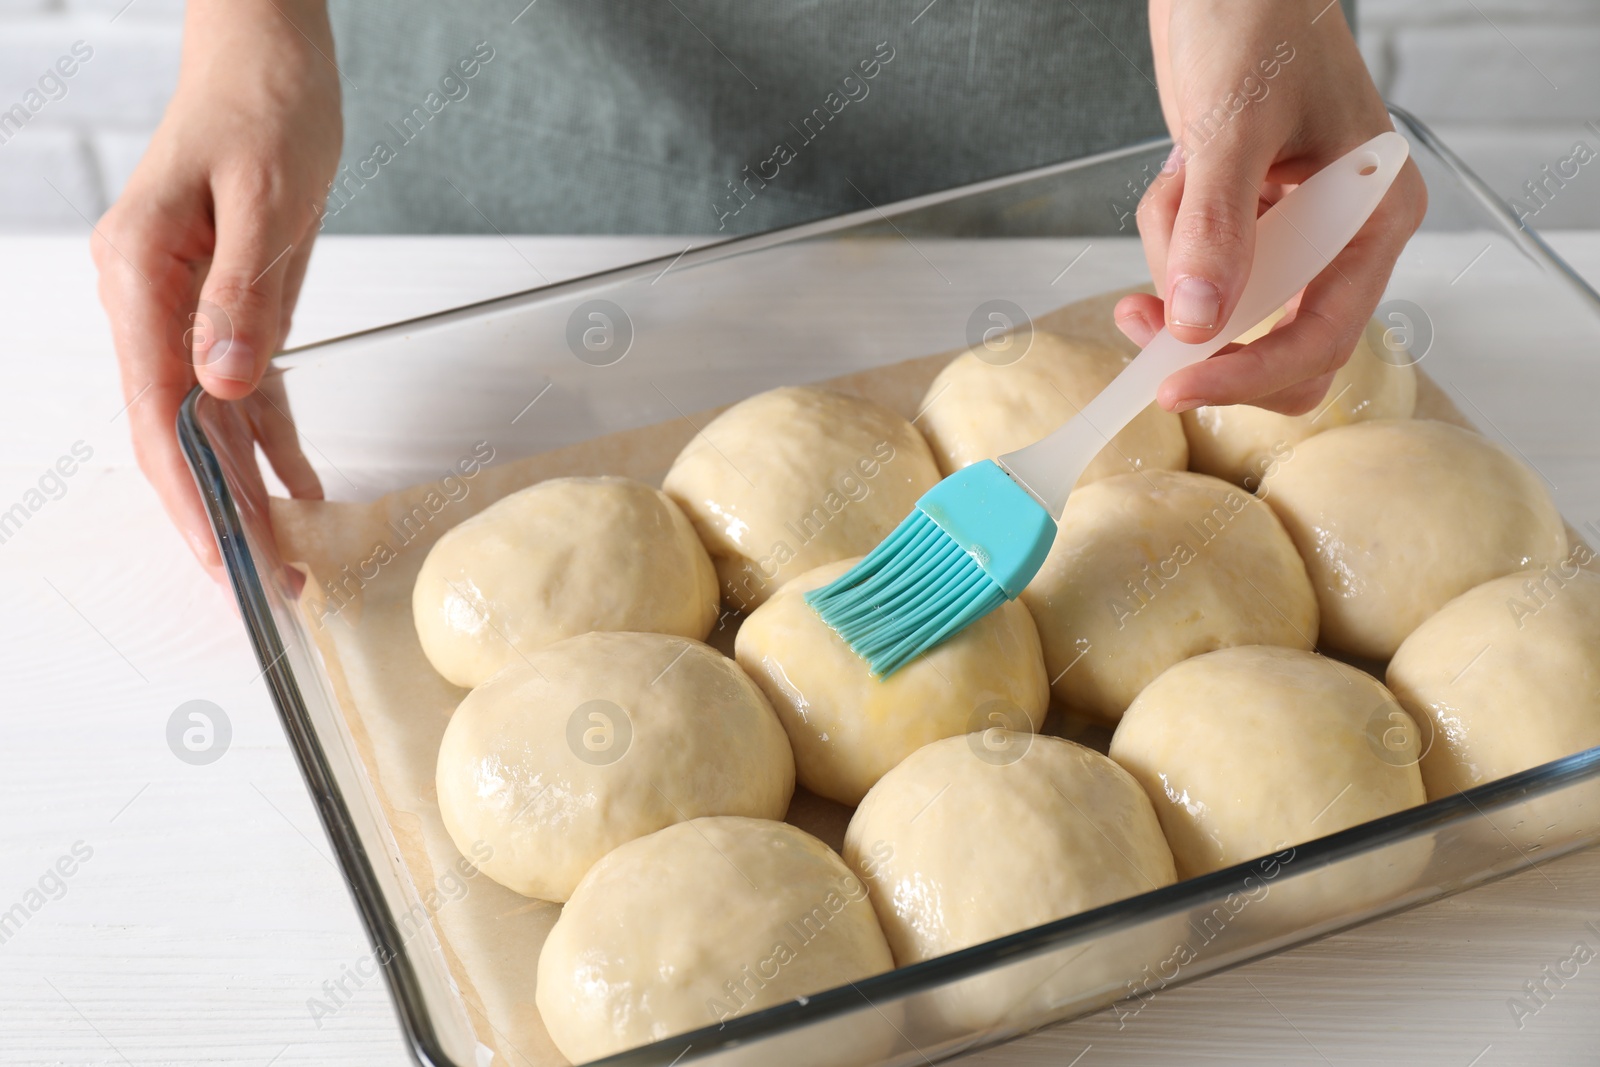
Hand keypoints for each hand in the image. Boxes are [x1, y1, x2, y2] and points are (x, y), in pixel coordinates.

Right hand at [93, 0, 339, 577]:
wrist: (269, 57)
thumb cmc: (262, 105)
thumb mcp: (265, 198)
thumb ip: (242, 294)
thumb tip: (223, 384)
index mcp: (140, 276)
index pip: (158, 412)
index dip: (189, 493)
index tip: (221, 556)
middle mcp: (152, 304)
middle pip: (180, 434)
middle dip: (220, 513)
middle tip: (267, 583)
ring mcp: (187, 311)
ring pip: (213, 425)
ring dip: (247, 492)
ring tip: (287, 559)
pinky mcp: (231, 309)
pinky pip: (249, 394)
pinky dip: (274, 442)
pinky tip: (301, 488)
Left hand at [1118, 0, 1426, 414]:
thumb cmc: (1255, 21)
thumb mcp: (1231, 126)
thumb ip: (1216, 227)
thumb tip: (1198, 324)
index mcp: (1372, 215)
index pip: (1321, 336)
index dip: (1248, 376)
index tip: (1177, 386)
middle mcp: (1341, 234)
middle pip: (1279, 345)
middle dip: (1207, 337)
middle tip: (1142, 319)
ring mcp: (1290, 230)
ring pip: (1223, 306)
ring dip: (1176, 258)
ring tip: (1176, 177)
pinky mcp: (1245, 220)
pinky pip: (1196, 265)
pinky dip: (1168, 235)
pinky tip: (1175, 176)